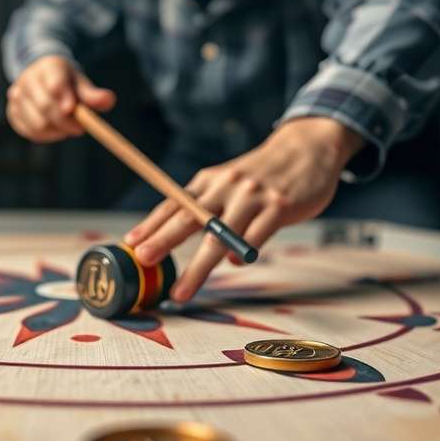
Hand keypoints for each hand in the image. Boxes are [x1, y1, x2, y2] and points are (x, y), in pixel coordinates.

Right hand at [6, 56, 116, 142]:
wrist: (43, 79)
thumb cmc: (67, 83)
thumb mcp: (81, 84)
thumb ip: (93, 94)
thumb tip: (108, 100)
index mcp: (48, 67)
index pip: (54, 83)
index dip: (64, 98)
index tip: (74, 111)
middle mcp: (28, 79)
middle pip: (45, 106)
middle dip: (65, 121)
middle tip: (80, 128)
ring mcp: (17, 95)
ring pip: (38, 123)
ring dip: (57, 131)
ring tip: (67, 126)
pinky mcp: (12, 112)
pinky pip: (30, 131)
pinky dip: (46, 136)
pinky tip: (55, 129)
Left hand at [124, 117, 364, 301]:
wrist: (308, 148)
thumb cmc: (262, 175)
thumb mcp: (228, 181)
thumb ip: (208, 207)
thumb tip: (184, 240)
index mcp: (209, 181)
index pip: (174, 204)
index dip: (151, 224)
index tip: (131, 242)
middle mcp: (226, 186)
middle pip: (190, 218)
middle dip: (163, 241)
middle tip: (144, 259)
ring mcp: (253, 196)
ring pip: (220, 236)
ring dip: (199, 267)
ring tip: (182, 291)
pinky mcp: (280, 206)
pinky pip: (257, 236)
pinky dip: (244, 253)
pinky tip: (236, 262)